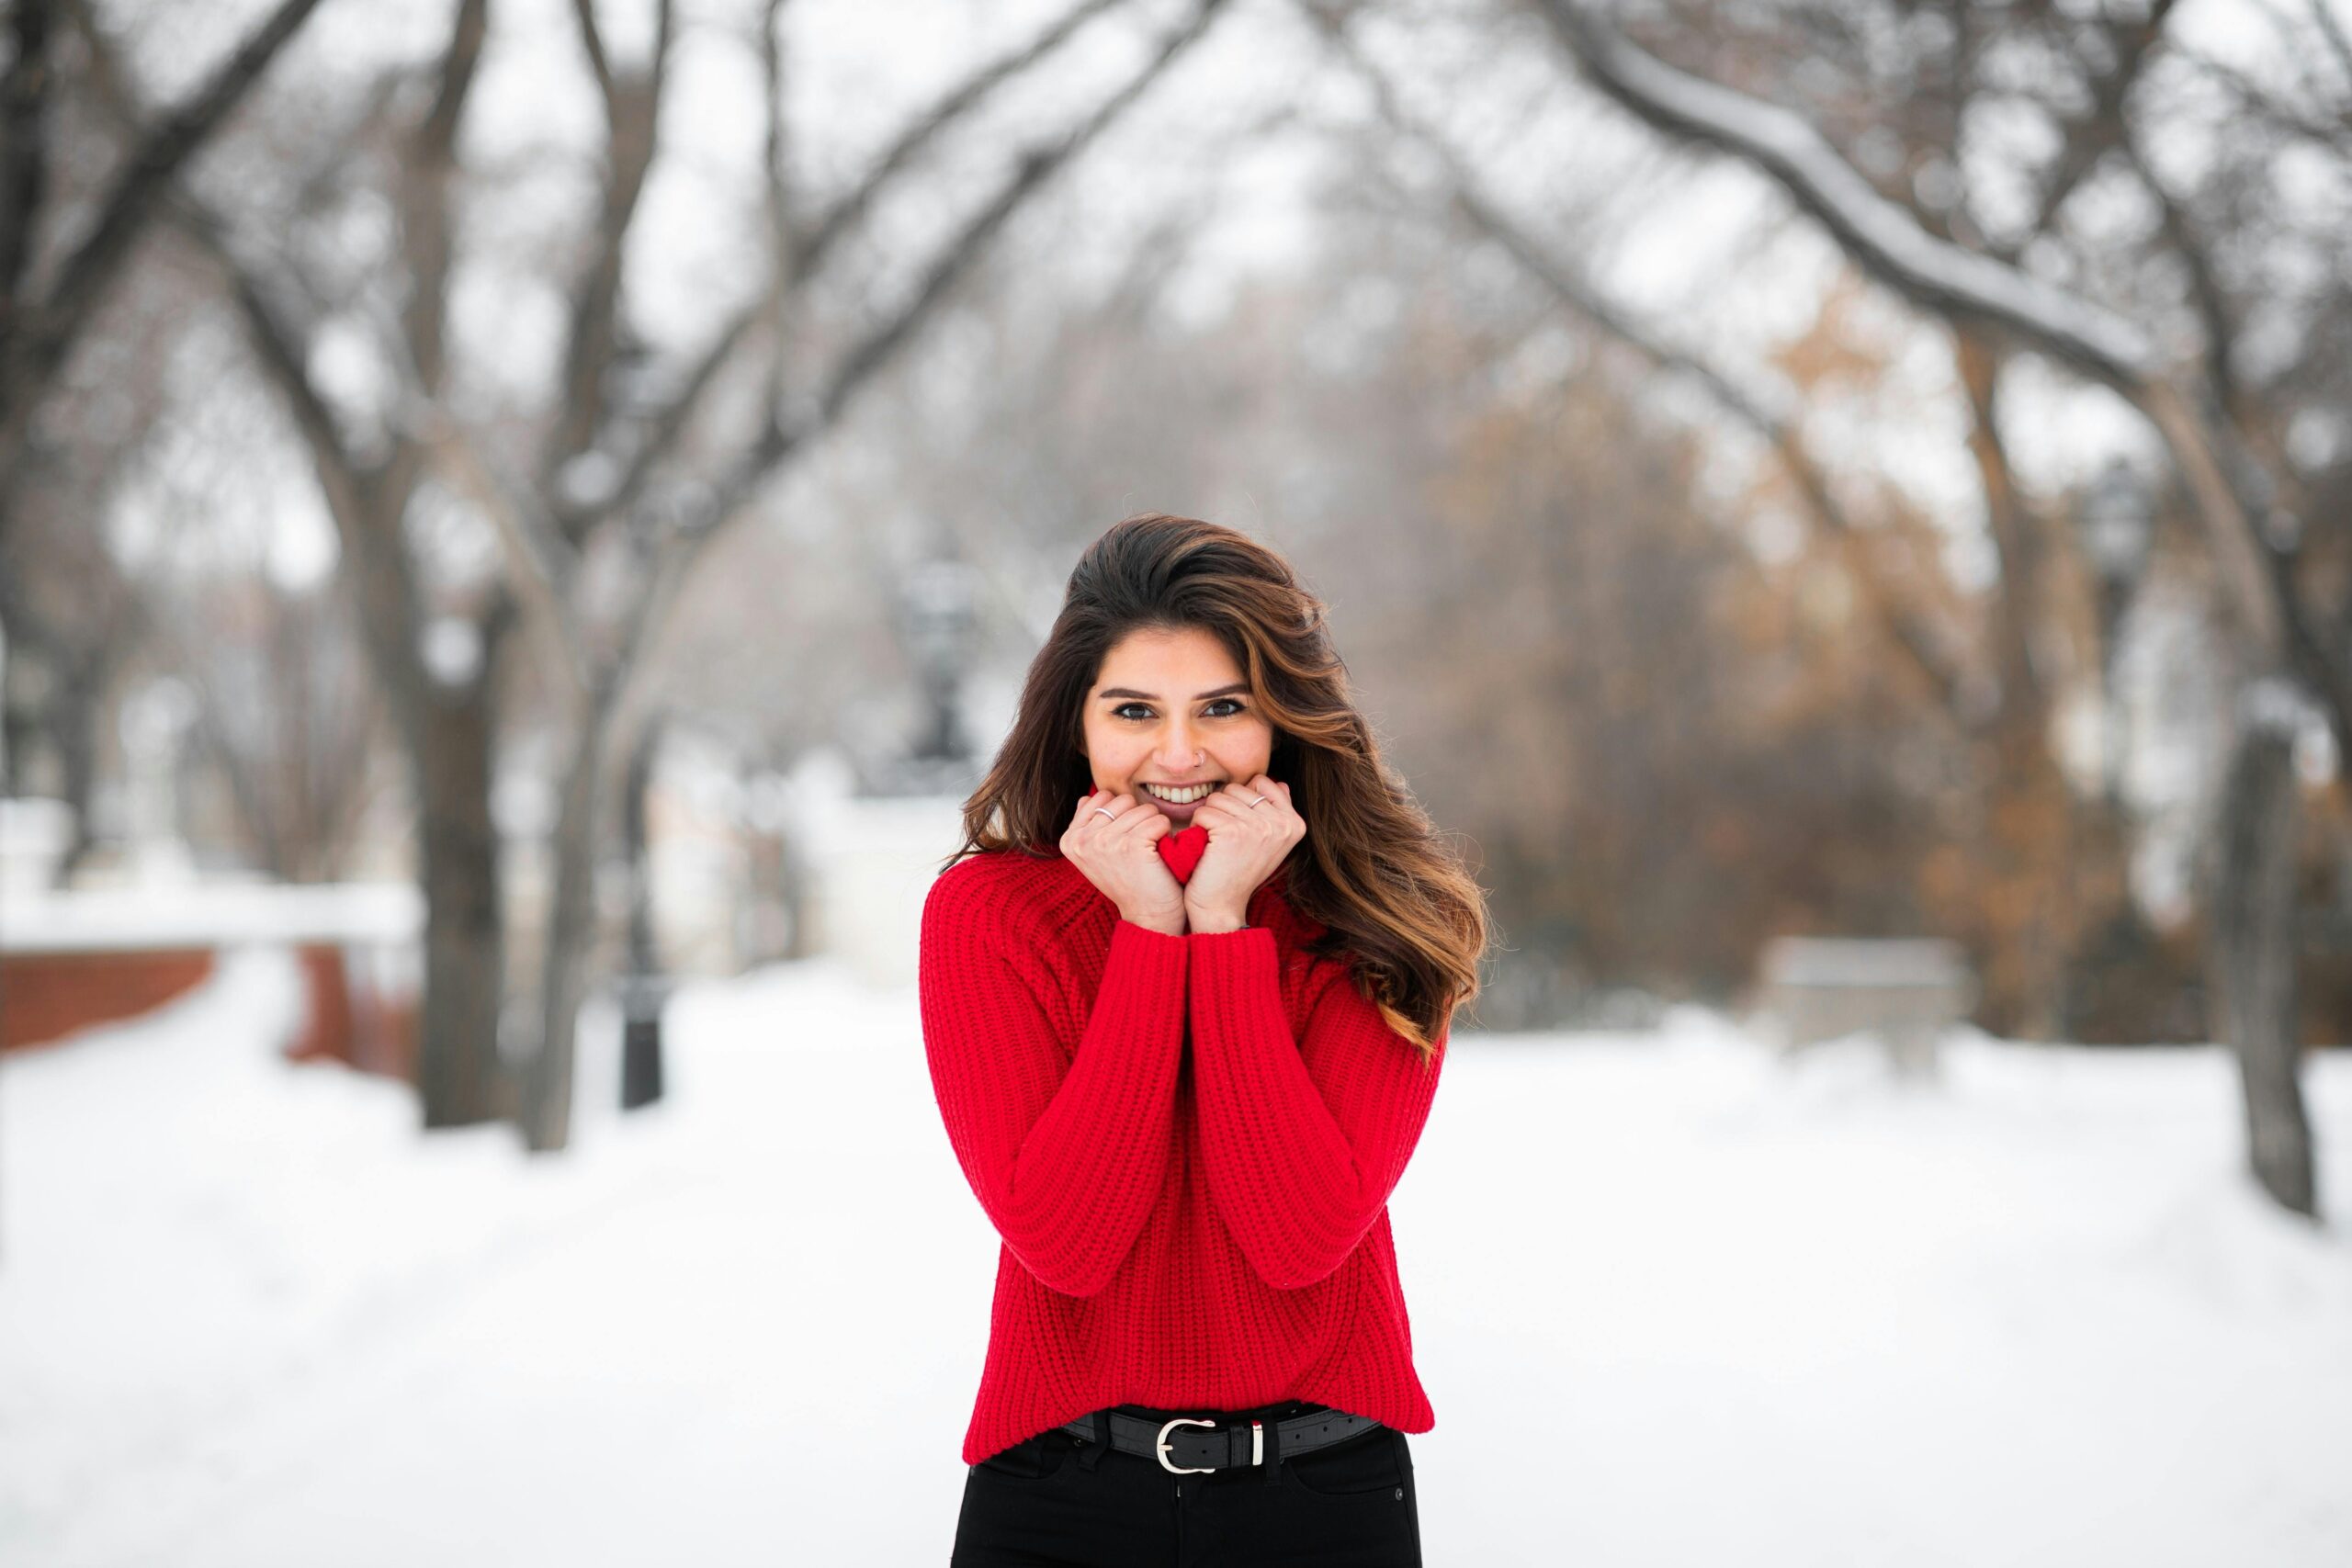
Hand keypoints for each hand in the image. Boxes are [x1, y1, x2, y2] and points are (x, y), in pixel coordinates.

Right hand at [1061, 788, 1185, 934]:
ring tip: (1148, 851)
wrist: (1146, 914)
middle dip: (1138, 817)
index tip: (1123, 840)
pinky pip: (1158, 820)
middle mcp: (1082, 840)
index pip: (1102, 797)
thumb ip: (1089, 825)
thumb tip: (1085, 798)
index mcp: (1070, 839)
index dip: (1121, 813)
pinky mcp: (1131, 845)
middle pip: (1123, 800)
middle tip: (1138, 847)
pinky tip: (1159, 852)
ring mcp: (1104, 842)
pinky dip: (1165, 833)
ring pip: (1143, 809)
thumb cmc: (1127, 880)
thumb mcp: (1096, 854)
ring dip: (1153, 826)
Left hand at [1183, 774, 1303, 932]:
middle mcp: (1282, 823)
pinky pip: (1203, 811)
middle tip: (1227, 840)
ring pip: (1218, 797)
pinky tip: (1206, 847)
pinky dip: (1197, 828)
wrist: (1222, 906)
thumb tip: (1282, 784)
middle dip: (1224, 809)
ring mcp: (1259, 826)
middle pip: (1237, 788)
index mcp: (1295, 823)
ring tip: (1217, 843)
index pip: (1262, 781)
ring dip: (1209, 818)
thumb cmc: (1240, 871)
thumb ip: (1277, 811)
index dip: (1242, 799)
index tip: (1242, 828)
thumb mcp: (1270, 841)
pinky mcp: (1233, 831)